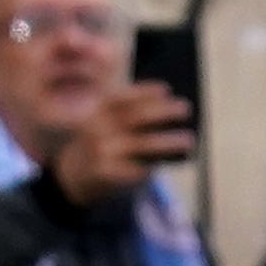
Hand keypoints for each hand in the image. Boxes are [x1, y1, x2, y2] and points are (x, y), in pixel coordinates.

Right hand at [54, 80, 193, 208]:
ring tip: (189, 140)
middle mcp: (98, 128)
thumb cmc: (107, 141)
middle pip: (138, 116)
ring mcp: (102, 151)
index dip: (145, 92)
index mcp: (98, 110)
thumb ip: (135, 114)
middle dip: (165, 111)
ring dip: (171, 141)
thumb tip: (174, 109)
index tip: (166, 90)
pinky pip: (138, 168)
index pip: (124, 97)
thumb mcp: (111, 122)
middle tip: (185, 109)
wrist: (76, 174)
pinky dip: (154, 165)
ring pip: (145, 144)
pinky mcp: (107, 173)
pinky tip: (164, 162)